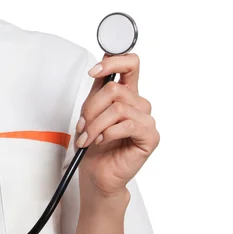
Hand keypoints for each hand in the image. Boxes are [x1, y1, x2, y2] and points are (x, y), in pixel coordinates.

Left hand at [74, 53, 159, 199]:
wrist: (97, 171)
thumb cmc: (94, 143)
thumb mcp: (90, 110)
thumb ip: (98, 89)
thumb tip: (99, 67)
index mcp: (127, 93)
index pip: (131, 64)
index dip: (113, 62)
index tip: (93, 72)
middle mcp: (139, 104)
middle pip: (114, 90)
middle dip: (91, 108)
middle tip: (82, 125)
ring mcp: (147, 120)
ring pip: (117, 108)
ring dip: (95, 125)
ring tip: (88, 137)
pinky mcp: (150, 137)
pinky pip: (126, 125)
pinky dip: (107, 133)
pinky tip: (102, 141)